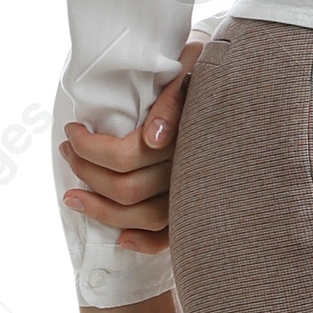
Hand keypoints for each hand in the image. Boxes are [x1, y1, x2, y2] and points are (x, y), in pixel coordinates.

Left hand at [59, 36, 206, 252]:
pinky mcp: (199, 205)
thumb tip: (154, 138)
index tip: (72, 130)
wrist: (245, 83)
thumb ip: (172, 102)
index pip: (123, 157)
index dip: (89, 148)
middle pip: (126, 189)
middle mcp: (189, 168)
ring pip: (144, 217)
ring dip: (101, 210)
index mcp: (184, 137)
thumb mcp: (190, 69)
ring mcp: (195, 190)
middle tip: (66, 150)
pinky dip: (144, 243)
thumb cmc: (206, 72)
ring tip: (73, 194)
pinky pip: (171, 237)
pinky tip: (121, 238)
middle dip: (85, 171)